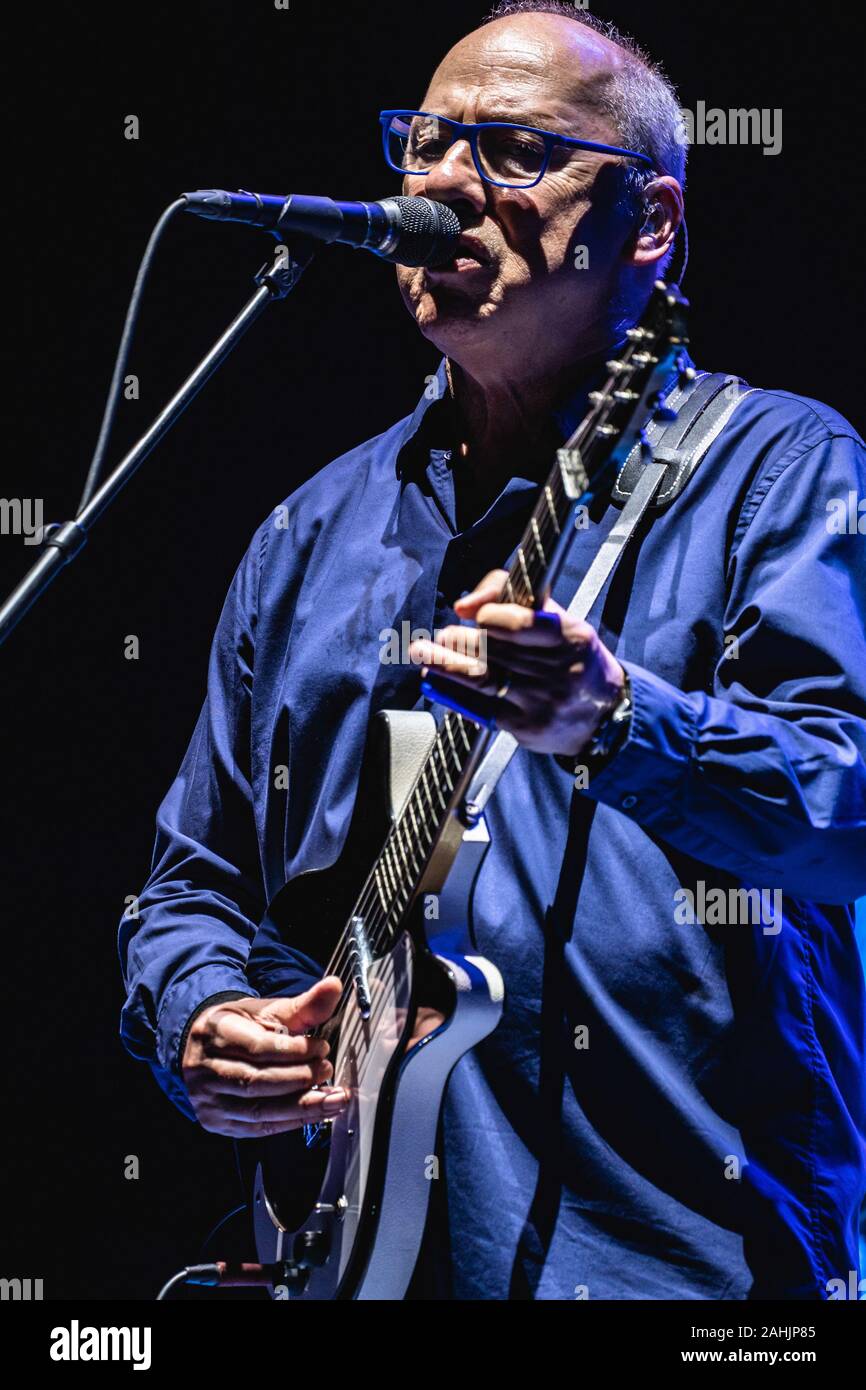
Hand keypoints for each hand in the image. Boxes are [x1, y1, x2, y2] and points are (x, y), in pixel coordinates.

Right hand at [181, 980, 348, 1137]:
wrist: (208, 1048)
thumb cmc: (243, 1027)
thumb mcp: (269, 1011)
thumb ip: (304, 1005)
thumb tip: (334, 986)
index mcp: (216, 1033)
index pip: (258, 1047)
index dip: (295, 1051)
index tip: (322, 1048)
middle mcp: (205, 1069)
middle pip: (257, 1081)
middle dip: (300, 1079)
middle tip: (327, 1070)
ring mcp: (208, 1100)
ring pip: (258, 1110)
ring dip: (302, 1108)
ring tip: (333, 1099)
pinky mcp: (217, 1122)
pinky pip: (257, 1128)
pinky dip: (290, 1122)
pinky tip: (314, 1113)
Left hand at [409, 568, 624, 757]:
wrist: (603, 716)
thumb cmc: (573, 659)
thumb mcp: (559, 620)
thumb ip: (513, 599)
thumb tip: (465, 604)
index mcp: (570, 636)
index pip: (523, 623)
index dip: (492, 617)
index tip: (474, 614)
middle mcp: (558, 670)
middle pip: (496, 651)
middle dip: (461, 640)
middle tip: (444, 635)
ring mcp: (540, 701)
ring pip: (482, 678)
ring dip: (445, 663)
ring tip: (423, 651)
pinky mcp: (523, 726)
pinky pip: (479, 706)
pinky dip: (451, 691)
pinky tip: (433, 679)